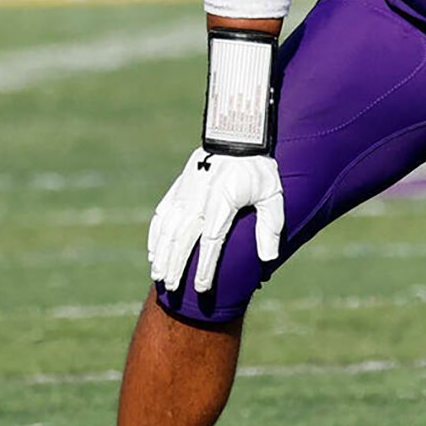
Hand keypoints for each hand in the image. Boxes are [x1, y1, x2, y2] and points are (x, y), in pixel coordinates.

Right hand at [147, 148, 284, 292]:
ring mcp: (185, 194)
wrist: (236, 134)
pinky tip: (153, 252)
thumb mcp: (272, 195)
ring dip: (162, 255)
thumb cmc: (258, 169)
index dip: (204, 267)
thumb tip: (268, 258)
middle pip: (183, 240)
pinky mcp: (178, 188)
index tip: (201, 288)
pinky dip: (155, 235)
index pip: (211, 242)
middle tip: (173, 290)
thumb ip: (270, 227)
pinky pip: (162, 215)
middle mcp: (199, 200)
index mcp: (222, 203)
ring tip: (159, 277)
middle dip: (176, 267)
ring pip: (168, 230)